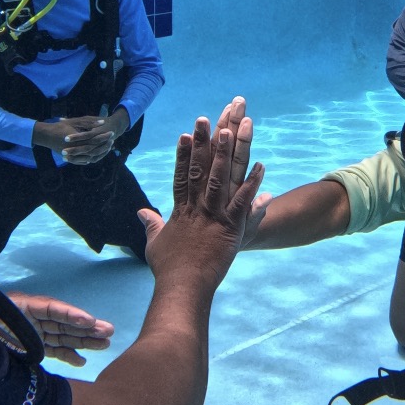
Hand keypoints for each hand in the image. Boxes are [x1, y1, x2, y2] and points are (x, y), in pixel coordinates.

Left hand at [8, 292, 115, 366]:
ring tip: (105, 344)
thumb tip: (2, 319)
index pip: (50, 308)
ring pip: (62, 335)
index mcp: (20, 307)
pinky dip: (67, 355)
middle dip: (86, 327)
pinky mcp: (32, 347)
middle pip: (62, 321)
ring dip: (84, 340)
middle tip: (109, 331)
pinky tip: (82, 361)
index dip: (69, 314)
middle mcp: (30, 318)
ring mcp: (33, 333)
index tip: (88, 320)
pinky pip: (53, 349)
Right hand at [33, 117, 116, 165]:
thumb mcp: (74, 121)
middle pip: (94, 149)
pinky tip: (98, 155)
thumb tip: (101, 122)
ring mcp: (73, 156)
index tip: (111, 132)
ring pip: (91, 157)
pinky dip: (92, 158)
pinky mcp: (71, 159)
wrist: (46, 136)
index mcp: (77, 140)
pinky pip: (84, 161)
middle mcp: (76, 149)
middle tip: (112, 140)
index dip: (104, 136)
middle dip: (104, 144)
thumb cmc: (60, 126)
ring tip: (108, 147)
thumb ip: (88, 122)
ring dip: (100, 153)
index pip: (94, 139)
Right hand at [138, 102, 263, 289]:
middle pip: (201, 168)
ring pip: (222, 178)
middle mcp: (197, 207)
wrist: (182, 288)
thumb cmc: (169, 270)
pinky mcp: (230, 228)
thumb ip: (152, 225)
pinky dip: (252, 183)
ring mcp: (214, 216)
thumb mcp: (156, 244)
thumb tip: (142, 212)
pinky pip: (243, 202)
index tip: (187, 132)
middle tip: (208, 117)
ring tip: (233, 129)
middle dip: (205, 141)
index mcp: (181, 210)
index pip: (182, 175)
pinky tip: (261, 165)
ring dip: (229, 152)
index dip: (185, 154)